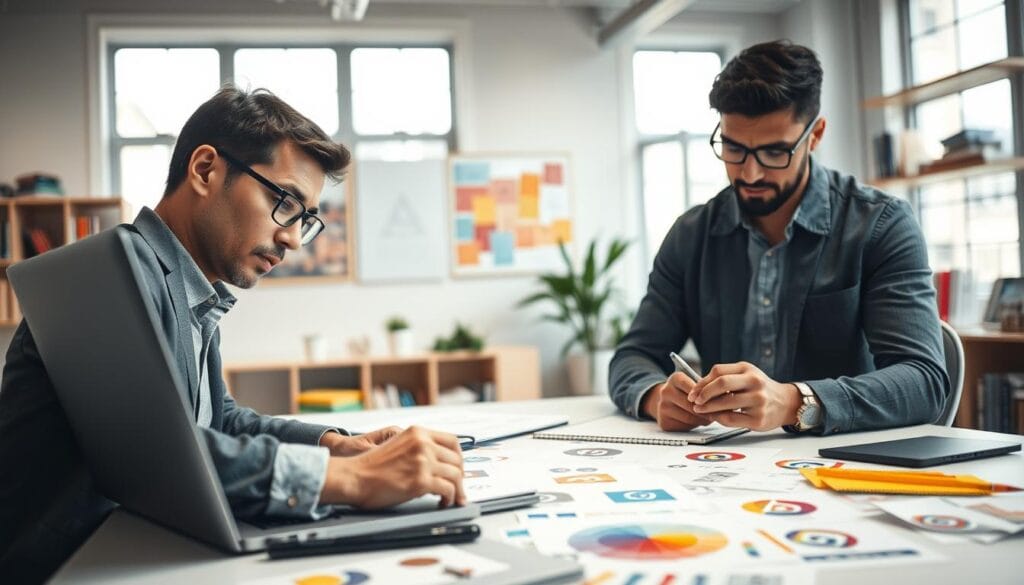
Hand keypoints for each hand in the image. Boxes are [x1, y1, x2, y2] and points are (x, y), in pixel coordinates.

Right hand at [319, 426, 465, 509]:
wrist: (354, 477)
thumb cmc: (371, 466)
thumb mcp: (398, 445)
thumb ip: (418, 448)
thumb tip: (438, 462)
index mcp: (417, 433)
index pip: (452, 441)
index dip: (459, 457)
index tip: (458, 468)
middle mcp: (423, 444)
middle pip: (456, 460)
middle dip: (459, 476)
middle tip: (457, 487)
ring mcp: (422, 461)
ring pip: (455, 475)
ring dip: (457, 490)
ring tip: (452, 498)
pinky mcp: (420, 481)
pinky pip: (448, 489)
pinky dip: (450, 498)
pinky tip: (443, 502)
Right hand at [641, 372, 712, 430]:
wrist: (667, 401)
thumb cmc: (686, 393)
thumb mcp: (694, 385)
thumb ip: (706, 391)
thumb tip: (724, 400)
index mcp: (675, 378)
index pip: (694, 389)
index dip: (708, 397)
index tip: (719, 402)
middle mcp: (665, 391)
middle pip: (692, 405)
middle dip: (707, 411)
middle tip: (718, 414)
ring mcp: (662, 407)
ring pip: (689, 417)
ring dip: (703, 420)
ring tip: (709, 418)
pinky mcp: (664, 422)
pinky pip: (684, 426)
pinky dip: (694, 426)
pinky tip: (698, 421)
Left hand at [687, 362, 800, 430]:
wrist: (786, 403)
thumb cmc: (760, 388)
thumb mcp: (746, 374)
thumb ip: (724, 377)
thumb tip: (699, 387)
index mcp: (747, 369)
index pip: (718, 372)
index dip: (702, 382)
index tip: (693, 391)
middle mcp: (754, 383)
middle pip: (721, 384)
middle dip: (703, 394)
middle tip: (694, 401)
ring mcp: (758, 401)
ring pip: (725, 404)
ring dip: (708, 408)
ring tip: (700, 410)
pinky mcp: (758, 419)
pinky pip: (731, 419)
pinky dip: (719, 418)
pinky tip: (714, 417)